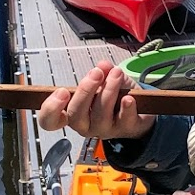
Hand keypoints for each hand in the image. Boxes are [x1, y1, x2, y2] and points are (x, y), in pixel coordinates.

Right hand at [37, 59, 154, 140]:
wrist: (143, 111)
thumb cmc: (116, 98)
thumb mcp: (106, 81)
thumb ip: (102, 73)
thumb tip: (102, 65)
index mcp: (74, 113)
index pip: (50, 120)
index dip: (50, 109)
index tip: (62, 92)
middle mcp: (87, 125)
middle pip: (76, 115)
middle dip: (85, 91)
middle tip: (96, 73)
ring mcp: (106, 129)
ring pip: (101, 115)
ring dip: (108, 91)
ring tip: (116, 74)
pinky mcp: (127, 129)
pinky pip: (124, 120)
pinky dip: (126, 108)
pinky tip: (128, 98)